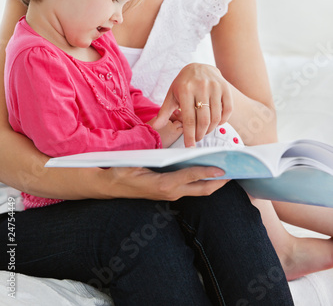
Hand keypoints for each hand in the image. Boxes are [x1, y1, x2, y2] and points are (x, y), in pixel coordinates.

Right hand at [102, 165, 227, 200]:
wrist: (108, 185)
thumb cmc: (121, 170)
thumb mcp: (139, 162)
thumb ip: (157, 159)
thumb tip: (177, 153)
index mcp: (164, 185)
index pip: (192, 177)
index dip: (209, 171)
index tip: (224, 168)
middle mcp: (170, 192)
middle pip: (202, 189)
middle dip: (220, 182)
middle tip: (235, 172)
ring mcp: (170, 194)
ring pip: (198, 190)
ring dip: (213, 182)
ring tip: (227, 170)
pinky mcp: (168, 192)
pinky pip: (190, 188)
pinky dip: (202, 181)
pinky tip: (208, 172)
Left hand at [152, 63, 232, 146]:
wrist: (199, 67)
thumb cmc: (183, 84)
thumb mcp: (172, 95)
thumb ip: (164, 112)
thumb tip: (154, 127)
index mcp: (185, 90)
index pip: (188, 118)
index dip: (189, 135)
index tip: (190, 146)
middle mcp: (201, 87)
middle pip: (203, 120)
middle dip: (200, 134)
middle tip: (197, 139)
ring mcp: (215, 86)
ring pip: (216, 117)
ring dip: (211, 129)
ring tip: (204, 131)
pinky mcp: (225, 87)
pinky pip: (228, 109)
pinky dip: (223, 120)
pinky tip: (216, 123)